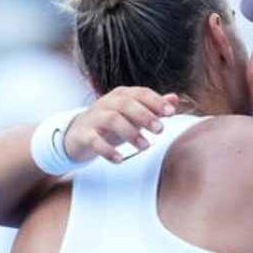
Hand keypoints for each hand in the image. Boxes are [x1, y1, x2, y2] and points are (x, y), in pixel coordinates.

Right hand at [64, 86, 179, 162]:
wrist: (79, 134)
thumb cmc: (113, 123)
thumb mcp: (134, 115)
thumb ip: (154, 107)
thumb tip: (174, 99)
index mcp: (122, 95)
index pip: (141, 93)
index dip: (156, 101)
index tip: (171, 113)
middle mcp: (107, 102)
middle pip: (126, 104)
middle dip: (145, 116)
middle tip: (160, 130)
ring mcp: (94, 117)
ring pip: (112, 119)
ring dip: (130, 133)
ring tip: (145, 147)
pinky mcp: (83, 134)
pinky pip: (94, 140)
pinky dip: (107, 150)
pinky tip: (120, 159)